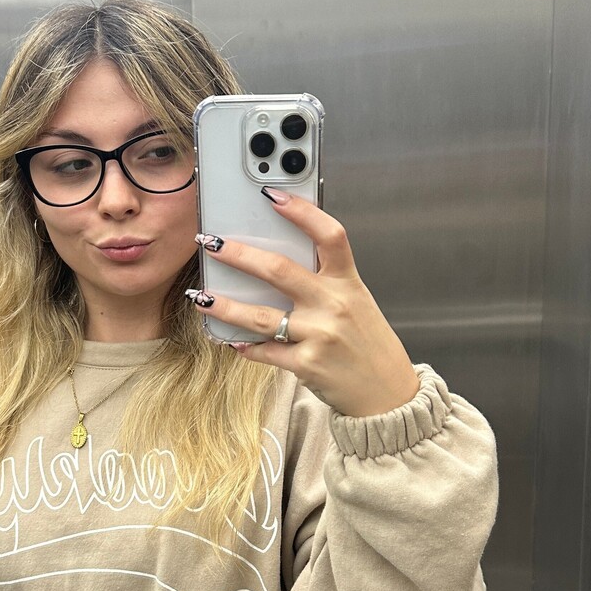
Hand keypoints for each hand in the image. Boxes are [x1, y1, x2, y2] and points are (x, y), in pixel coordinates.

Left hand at [191, 187, 419, 417]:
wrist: (389, 394)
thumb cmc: (368, 344)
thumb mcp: (356, 303)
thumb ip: (325, 282)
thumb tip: (277, 264)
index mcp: (348, 283)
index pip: (329, 235)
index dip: (302, 212)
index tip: (272, 196)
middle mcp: (334, 305)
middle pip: (279, 270)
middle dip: (238, 254)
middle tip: (211, 242)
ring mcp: (319, 335)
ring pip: (260, 316)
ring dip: (224, 305)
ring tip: (201, 297)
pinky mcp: (306, 365)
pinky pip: (265, 351)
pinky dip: (244, 345)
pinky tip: (229, 338)